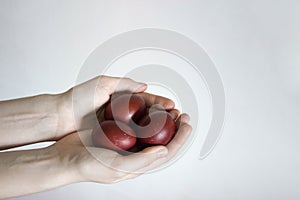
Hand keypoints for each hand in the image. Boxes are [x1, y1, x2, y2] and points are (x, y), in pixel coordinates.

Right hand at [52, 111, 190, 182]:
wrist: (66, 157)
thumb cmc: (89, 166)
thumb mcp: (117, 167)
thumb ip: (141, 162)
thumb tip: (164, 152)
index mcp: (139, 164)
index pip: (167, 152)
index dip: (180, 138)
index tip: (187, 124)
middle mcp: (135, 154)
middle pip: (162, 140)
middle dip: (175, 127)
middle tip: (182, 114)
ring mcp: (127, 143)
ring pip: (151, 131)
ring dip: (163, 120)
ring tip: (170, 109)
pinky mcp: (118, 133)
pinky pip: (137, 123)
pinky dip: (146, 116)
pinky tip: (148, 108)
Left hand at [56, 76, 175, 138]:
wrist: (60, 117)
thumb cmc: (77, 99)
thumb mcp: (101, 84)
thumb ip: (123, 83)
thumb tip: (143, 85)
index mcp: (121, 97)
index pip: (146, 99)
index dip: (160, 102)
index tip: (172, 105)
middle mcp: (122, 112)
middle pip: (148, 113)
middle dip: (164, 116)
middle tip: (178, 118)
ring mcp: (118, 125)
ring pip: (143, 127)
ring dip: (157, 128)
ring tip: (172, 129)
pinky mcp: (112, 137)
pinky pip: (132, 137)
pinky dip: (143, 138)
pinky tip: (153, 141)